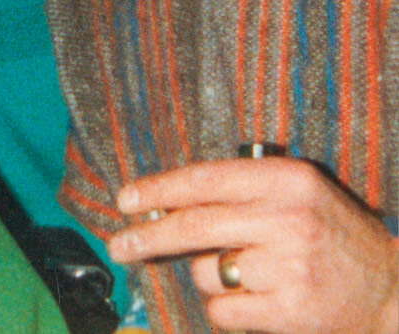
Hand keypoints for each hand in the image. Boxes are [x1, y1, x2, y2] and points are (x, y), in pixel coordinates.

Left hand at [108, 157, 397, 333]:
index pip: (204, 180)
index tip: (124, 201)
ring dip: (210, 276)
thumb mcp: (295, 195)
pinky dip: (227, 309)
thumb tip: (160, 204)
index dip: (157, 190)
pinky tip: (257, 301)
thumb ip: (238, 193)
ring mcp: (290, 268)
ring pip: (206, 271)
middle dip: (147, 237)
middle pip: (193, 226)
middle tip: (119, 246)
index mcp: (286, 180)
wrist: (392, 293)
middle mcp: (288, 219)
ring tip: (248, 275)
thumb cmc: (330, 236)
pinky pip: (223, 309)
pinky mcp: (290, 312)